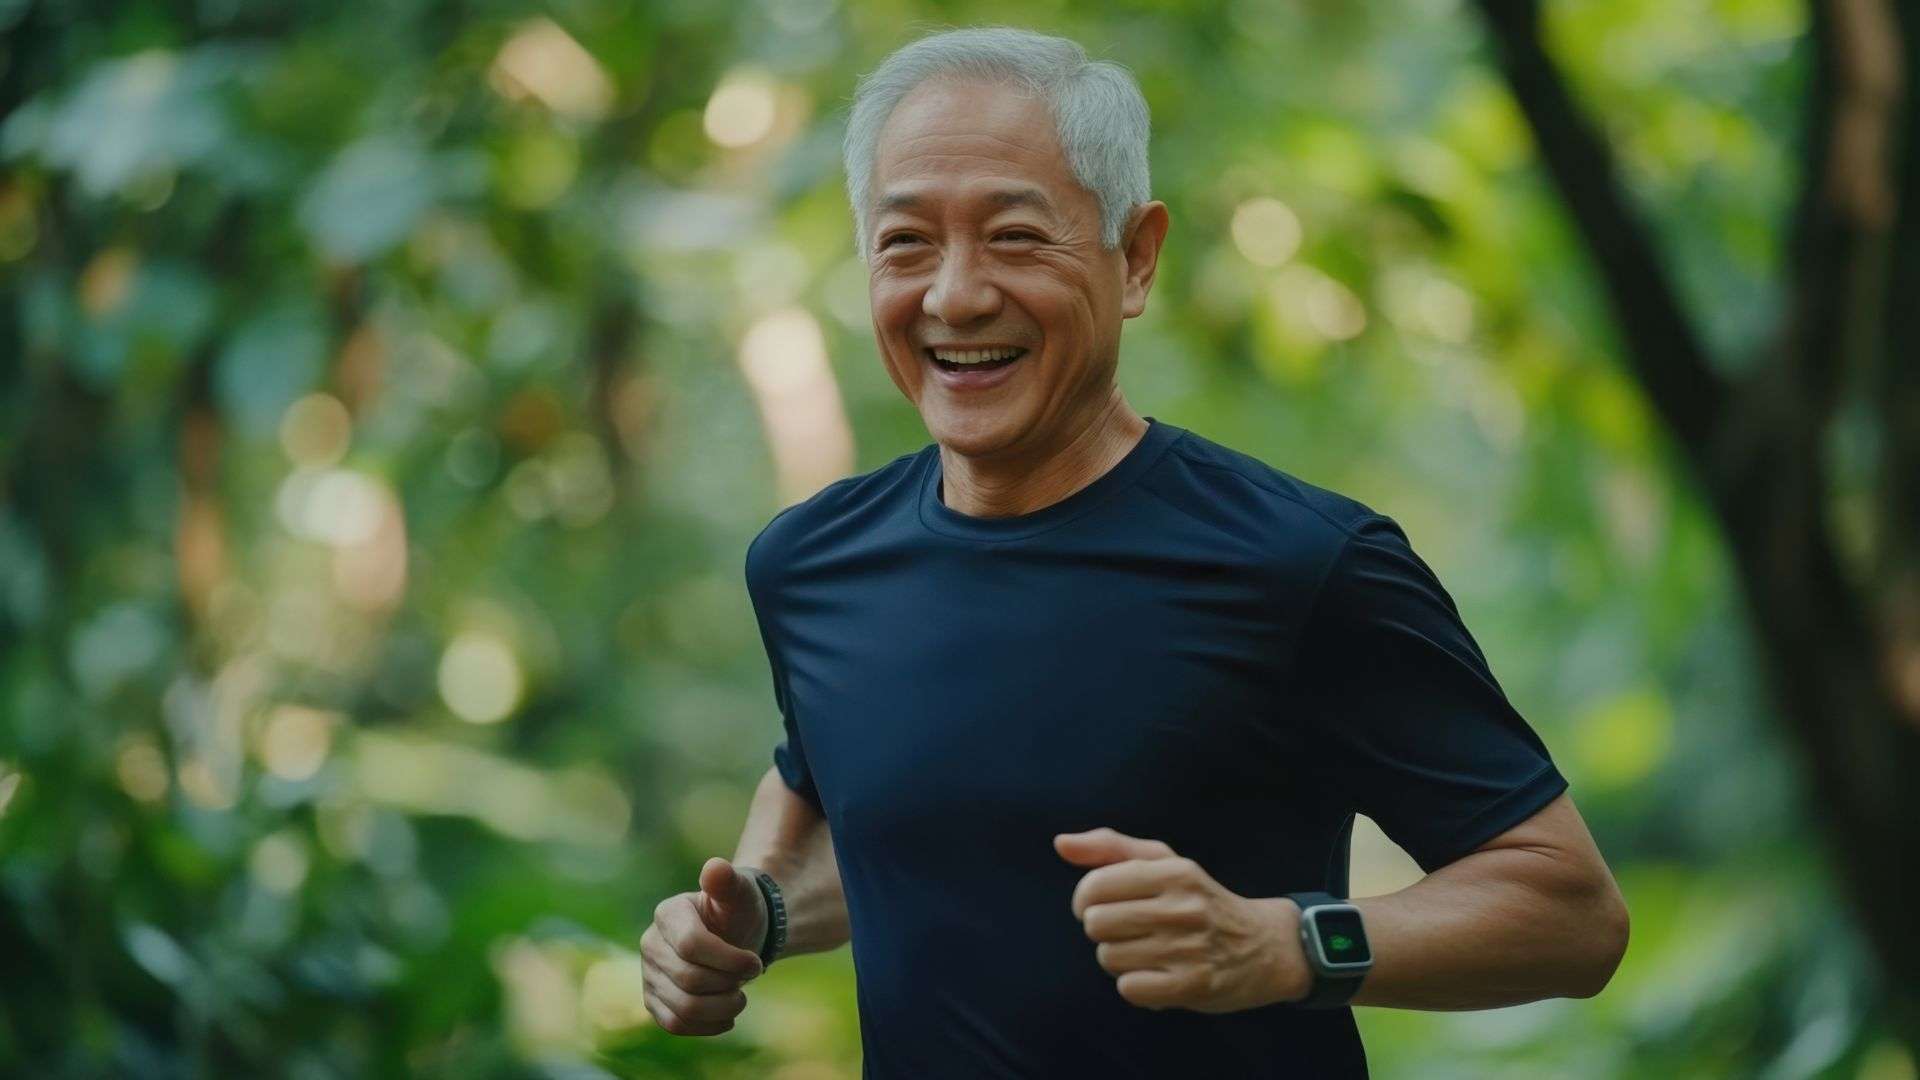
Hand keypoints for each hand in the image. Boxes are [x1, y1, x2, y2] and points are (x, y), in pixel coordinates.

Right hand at [639, 857, 767, 1035]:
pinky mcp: (654, 1001)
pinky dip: (707, 1026)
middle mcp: (650, 944)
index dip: (730, 960)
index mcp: (667, 913)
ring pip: (683, 1008)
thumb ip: (727, 881)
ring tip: (739, 997)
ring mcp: (648, 974)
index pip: (692, 945)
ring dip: (722, 1009)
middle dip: (729, 984)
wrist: (734, 935)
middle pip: (690, 980)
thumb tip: (715, 868)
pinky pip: (675, 1025)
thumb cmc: (737, 911)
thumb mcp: (740, 892)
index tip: (756, 963)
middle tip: (750, 977)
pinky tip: (727, 1016)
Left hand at [1054, 828, 1310, 1012]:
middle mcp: (1181, 907)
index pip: (1095, 886)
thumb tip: (1061, 843)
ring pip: (1109, 958)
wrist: (1266, 946)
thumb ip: (1110, 848)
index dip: (1085, 900)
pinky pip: (1129, 988)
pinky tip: (1156, 976)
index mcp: (1172, 872)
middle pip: (1096, 924)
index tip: (1100, 906)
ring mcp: (1188, 948)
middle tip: (1129, 932)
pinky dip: (1135, 986)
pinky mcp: (1192, 985)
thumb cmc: (1200, 900)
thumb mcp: (1164, 862)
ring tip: (1147, 953)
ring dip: (1120, 960)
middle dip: (1104, 932)